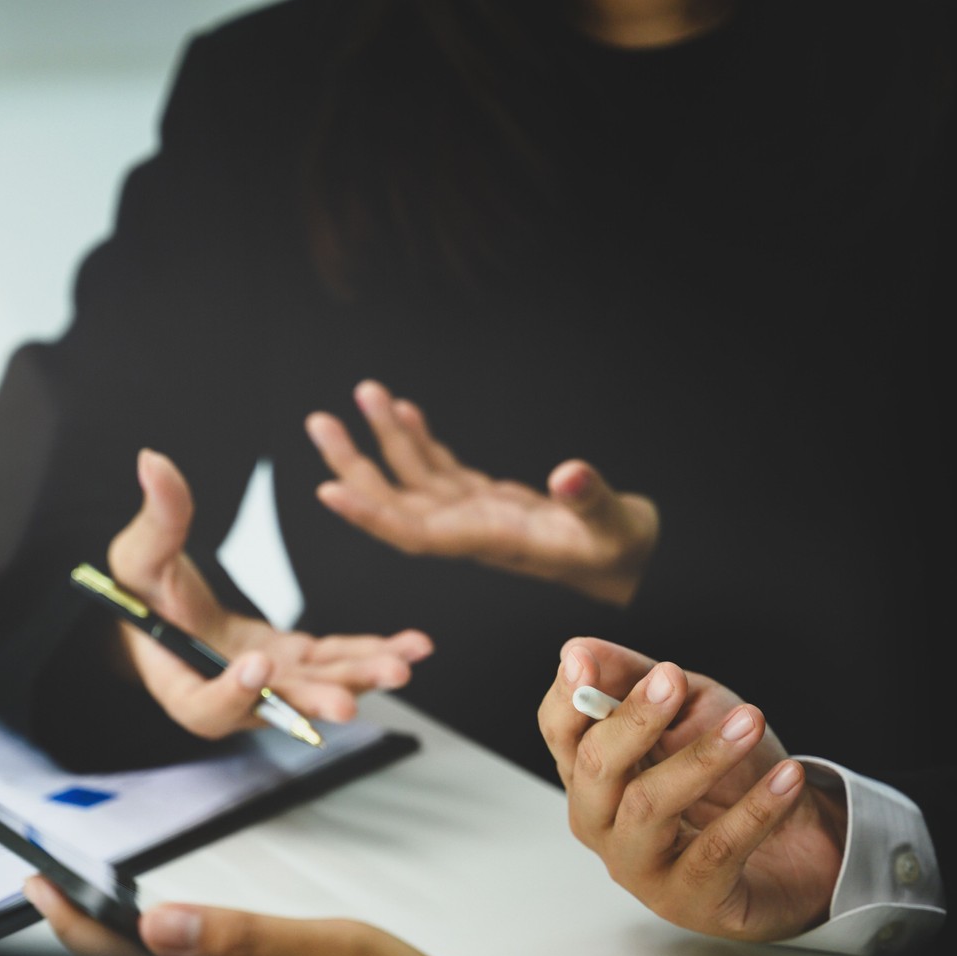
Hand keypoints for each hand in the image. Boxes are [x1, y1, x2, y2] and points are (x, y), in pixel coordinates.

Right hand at [109, 448, 432, 738]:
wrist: (164, 612)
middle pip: (276, 709)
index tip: (256, 663)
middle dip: (316, 701)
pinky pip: (338, 662)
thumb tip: (153, 461)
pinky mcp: (298, 665)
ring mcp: (270, 684)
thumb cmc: (140, 592)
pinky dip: (373, 653)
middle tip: (348, 702)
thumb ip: (157, 518)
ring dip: (361, 678)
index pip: (206, 705)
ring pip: (319, 687)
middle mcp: (232, 697)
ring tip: (402, 666)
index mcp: (182, 684)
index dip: (231, 691)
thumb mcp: (139, 554)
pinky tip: (412, 646)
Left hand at [306, 380, 659, 605]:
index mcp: (489, 541)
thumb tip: (570, 473)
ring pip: (415, 479)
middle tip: (319, 422)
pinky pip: (440, 471)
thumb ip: (591, 501)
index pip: (414, 532)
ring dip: (385, 438)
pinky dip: (418, 440)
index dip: (370, 513)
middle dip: (356, 464)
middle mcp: (471, 532)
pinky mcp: (489, 502)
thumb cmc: (624, 548)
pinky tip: (400, 411)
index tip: (328, 490)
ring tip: (362, 393)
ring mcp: (477, 515)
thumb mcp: (614, 525)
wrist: (637, 562)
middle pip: (398, 501)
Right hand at [537, 637, 845, 940]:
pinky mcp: (687, 900)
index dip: (567, 696)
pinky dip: (756, 809)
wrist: (797, 847)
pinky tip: (788, 778)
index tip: (584, 661)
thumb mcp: (688, 709)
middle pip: (594, 768)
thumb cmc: (731, 777)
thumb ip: (635, 679)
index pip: (560, 731)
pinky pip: (716, 850)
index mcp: (593, 773)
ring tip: (749, 722)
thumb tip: (576, 649)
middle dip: (632, 719)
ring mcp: (638, 865)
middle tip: (673, 679)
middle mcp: (601, 821)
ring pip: (649, 807)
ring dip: (702, 757)